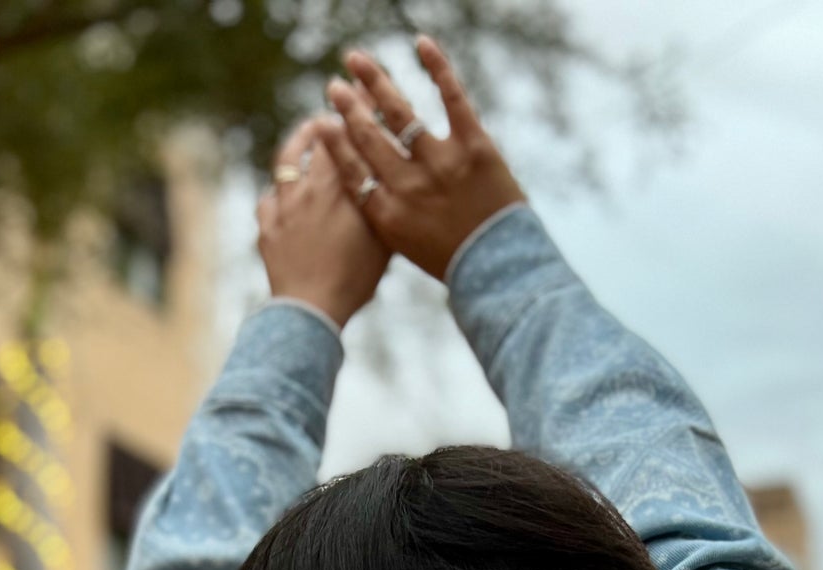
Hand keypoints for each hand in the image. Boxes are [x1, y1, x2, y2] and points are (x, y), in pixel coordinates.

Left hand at [257, 118, 390, 328]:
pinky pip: (268, 199)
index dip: (356, 111)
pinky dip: (277, 191)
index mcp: (337, 187)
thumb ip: (381, 204)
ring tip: (306, 133)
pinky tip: (282, 193)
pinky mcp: (267, 227)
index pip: (348, 136)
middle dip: (327, 121)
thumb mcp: (380, 241)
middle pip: (315, 141)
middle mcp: (307, 188)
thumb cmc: (353, 280)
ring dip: (297, 143)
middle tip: (335, 111)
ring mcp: (283, 206)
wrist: (311, 309)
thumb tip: (389, 178)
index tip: (362, 90)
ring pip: (286, 161)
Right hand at [316, 38, 525, 281]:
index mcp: (388, 214)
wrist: (502, 272)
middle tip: (335, 86)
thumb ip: (386, 216)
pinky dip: (437, 67)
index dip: (334, 143)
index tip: (321, 122)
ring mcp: (440, 164)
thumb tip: (368, 192)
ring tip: (356, 60)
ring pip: (399, 113)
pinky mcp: (474, 147)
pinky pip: (452, 97)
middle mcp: (408, 186)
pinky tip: (420, 43)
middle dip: (348, 108)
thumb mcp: (408, 247)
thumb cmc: (455, 263)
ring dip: (374, 82)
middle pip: (369, 137)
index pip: (351, 170)